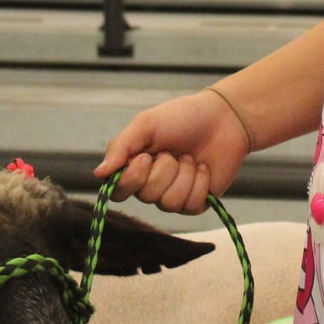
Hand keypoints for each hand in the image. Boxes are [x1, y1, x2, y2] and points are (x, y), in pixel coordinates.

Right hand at [94, 89, 250, 215]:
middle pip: (146, 196)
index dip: (132, 178)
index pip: (118, 190)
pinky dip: (199, 182)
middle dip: (164, 170)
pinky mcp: (196, 202)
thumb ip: (121, 147)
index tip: (145, 157)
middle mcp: (151, 185)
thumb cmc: (183, 117)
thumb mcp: (146, 124)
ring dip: (184, 175)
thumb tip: (99, 174)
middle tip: (173, 152)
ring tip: (190, 157)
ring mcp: (173, 195)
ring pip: (169, 203)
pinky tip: (203, 167)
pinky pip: (190, 205)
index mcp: (134, 167)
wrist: (224, 118)